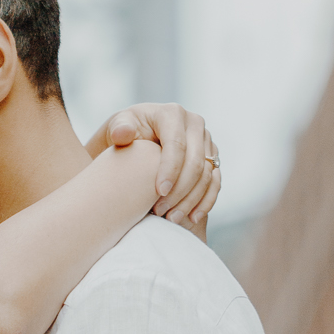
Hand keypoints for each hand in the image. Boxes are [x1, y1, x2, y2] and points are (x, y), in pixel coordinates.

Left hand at [87, 103, 220, 233]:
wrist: (136, 141)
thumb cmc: (124, 134)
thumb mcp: (117, 128)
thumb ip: (118, 129)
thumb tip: (123, 134)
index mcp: (172, 113)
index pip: (177, 144)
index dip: (170, 170)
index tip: (158, 193)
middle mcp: (195, 124)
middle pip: (196, 161)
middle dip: (180, 190)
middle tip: (161, 212)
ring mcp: (206, 141)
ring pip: (208, 175)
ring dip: (191, 200)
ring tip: (171, 219)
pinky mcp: (212, 158)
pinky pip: (216, 182)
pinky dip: (206, 201)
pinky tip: (192, 218)